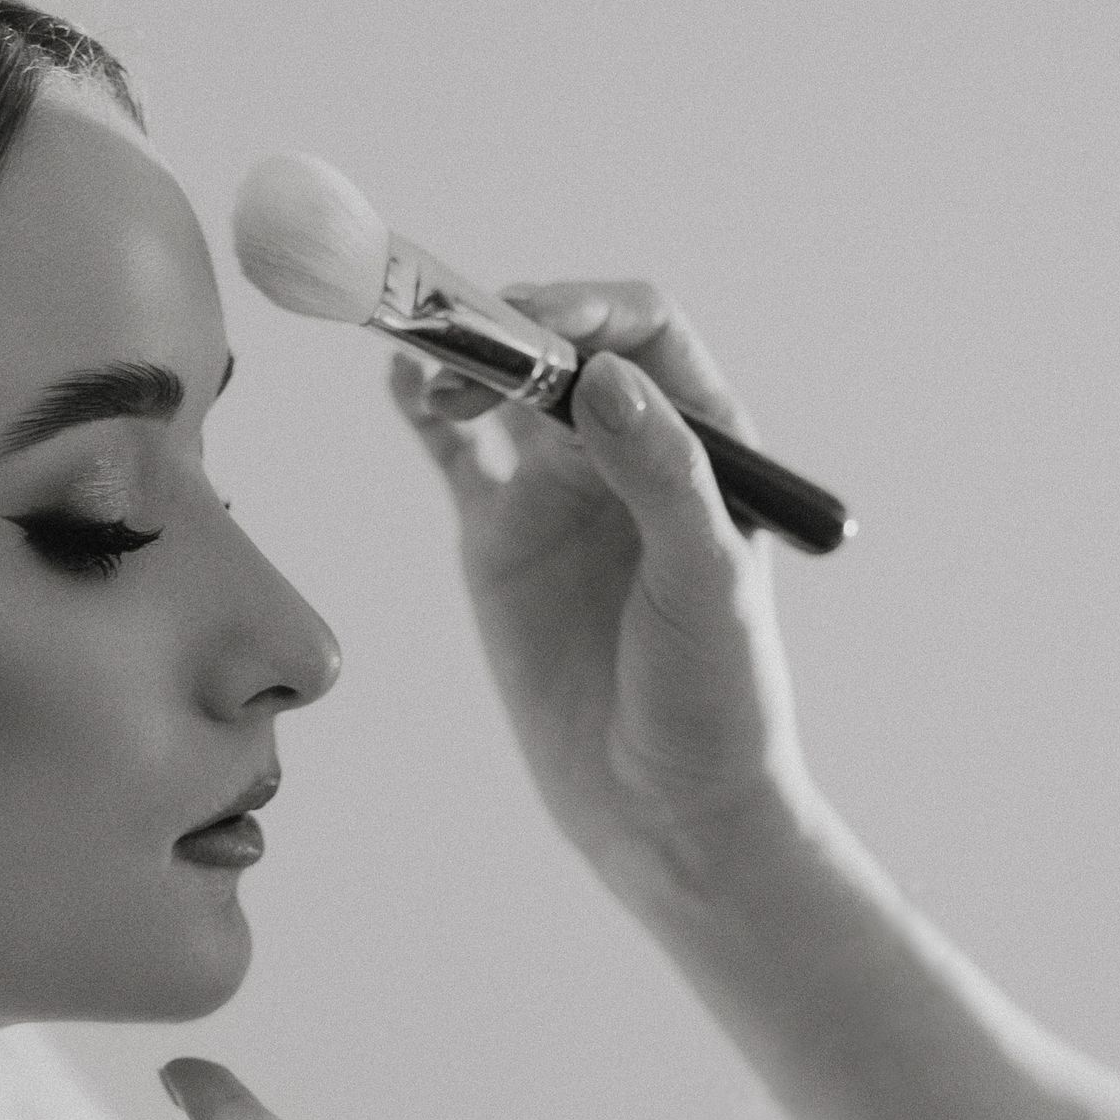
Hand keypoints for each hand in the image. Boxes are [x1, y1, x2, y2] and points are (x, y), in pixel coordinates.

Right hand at [392, 285, 818, 899]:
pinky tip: (402, 381)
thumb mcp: (705, 583)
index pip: (645, 332)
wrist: (665, 811)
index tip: (535, 323)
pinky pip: (458, 452)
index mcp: (703, 442)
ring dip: (464, 358)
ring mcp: (560, 491)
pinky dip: (425, 411)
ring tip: (428, 365)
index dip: (589, 308)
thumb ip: (661, 475)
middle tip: (458, 335)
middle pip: (562, 345)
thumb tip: (602, 377)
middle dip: (510, 325)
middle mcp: (629, 451)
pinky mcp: (501, 538)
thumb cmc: (716, 701)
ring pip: (503, 387)